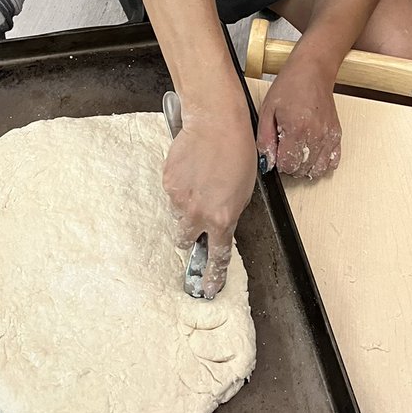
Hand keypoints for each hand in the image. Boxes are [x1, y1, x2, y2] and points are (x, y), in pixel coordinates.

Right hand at [162, 105, 255, 298]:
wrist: (216, 123)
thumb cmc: (237, 152)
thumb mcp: (244, 191)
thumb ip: (230, 214)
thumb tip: (220, 225)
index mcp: (222, 219)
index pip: (216, 256)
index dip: (211, 275)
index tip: (206, 288)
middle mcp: (198, 214)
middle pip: (185, 239)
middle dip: (191, 232)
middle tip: (198, 214)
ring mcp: (179, 199)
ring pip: (176, 215)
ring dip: (184, 206)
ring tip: (197, 182)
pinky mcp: (167, 182)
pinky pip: (171, 194)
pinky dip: (179, 187)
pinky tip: (190, 170)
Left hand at [257, 62, 341, 178]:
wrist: (313, 71)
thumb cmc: (289, 86)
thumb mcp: (267, 110)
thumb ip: (264, 139)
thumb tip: (267, 163)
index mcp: (296, 129)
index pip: (287, 165)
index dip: (278, 162)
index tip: (276, 151)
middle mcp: (315, 135)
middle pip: (302, 170)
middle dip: (290, 164)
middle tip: (285, 147)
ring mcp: (328, 136)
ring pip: (317, 170)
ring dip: (305, 167)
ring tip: (297, 151)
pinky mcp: (336, 135)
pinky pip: (332, 162)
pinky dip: (322, 163)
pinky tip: (312, 153)